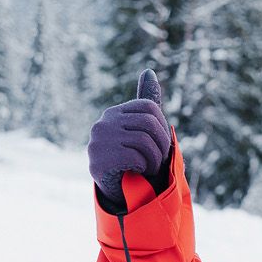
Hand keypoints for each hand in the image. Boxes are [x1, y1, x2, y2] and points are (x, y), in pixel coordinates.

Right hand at [87, 69, 170, 205]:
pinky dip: (143, 168)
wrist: (119, 190)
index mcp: (115, 113)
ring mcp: (98, 140)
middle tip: (157, 161)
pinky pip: (135, 157)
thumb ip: (147, 102)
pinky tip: (135, 172)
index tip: (159, 144)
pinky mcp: (98, 160)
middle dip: (162, 145)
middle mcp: (103, 123)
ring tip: (147, 168)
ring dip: (154, 159)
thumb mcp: (142, 128)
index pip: (151, 108)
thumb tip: (148, 70)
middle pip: (150, 123)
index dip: (163, 128)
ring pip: (145, 141)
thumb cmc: (136, 158)